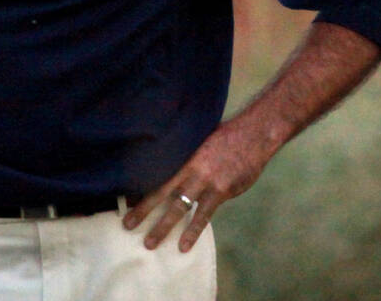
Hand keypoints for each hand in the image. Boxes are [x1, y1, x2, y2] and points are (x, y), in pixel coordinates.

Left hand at [121, 120, 269, 251]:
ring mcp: (206, 181)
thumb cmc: (228, 136)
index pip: (158, 176)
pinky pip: (203, 215)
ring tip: (150, 243)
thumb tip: (179, 169)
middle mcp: (191, 170)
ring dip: (164, 226)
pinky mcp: (221, 191)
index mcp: (185, 157)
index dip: (143, 189)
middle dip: (144, 211)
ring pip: (179, 207)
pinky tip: (184, 246)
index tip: (126, 202)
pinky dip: (193, 231)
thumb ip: (191, 158)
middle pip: (162, 193)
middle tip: (127, 225)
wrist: (254, 134)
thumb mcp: (202, 141)